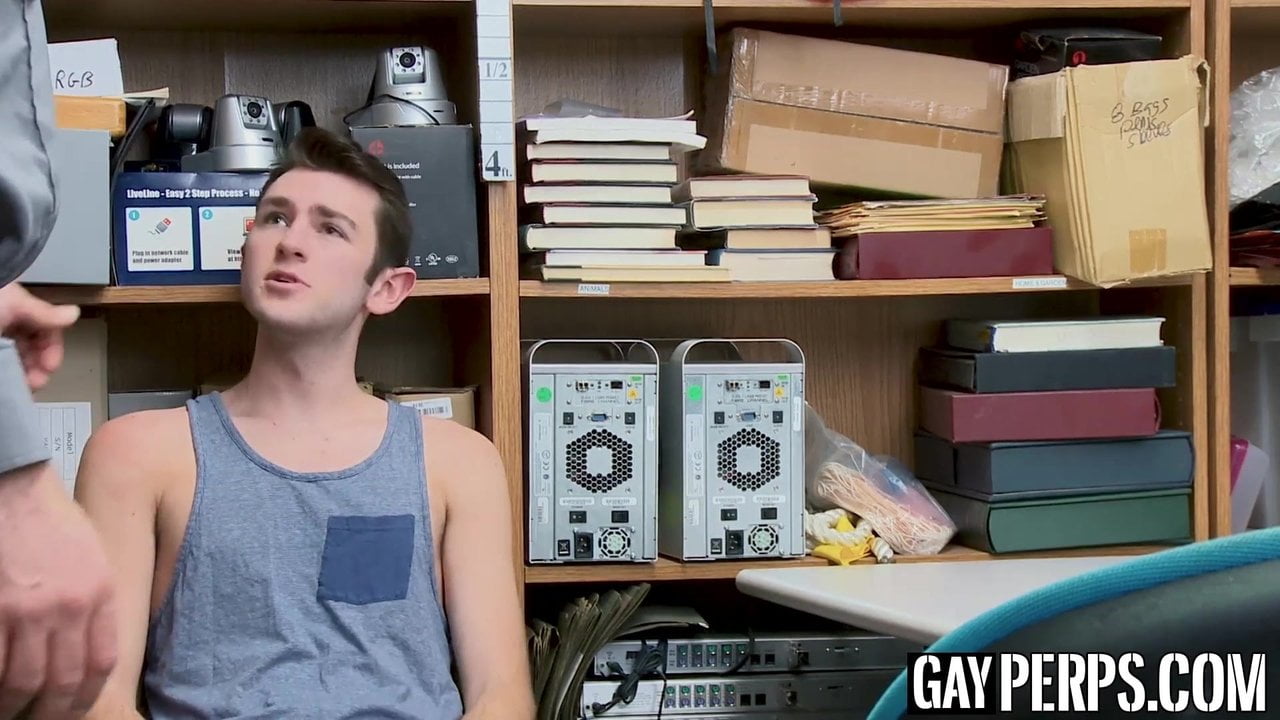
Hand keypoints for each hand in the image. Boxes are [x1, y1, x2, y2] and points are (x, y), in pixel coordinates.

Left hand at [0, 284, 78, 390]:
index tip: (51, 365)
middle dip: (41, 365)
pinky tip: (16, 384)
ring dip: (29, 373)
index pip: (46, 327)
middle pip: (34, 345)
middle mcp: (8, 324)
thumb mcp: (14, 304)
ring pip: (22, 358)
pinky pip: (8, 367)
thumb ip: (44, 311)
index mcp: (16, 308)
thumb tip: (73, 313)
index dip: (52, 347)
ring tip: (27, 386)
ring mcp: (1, 341)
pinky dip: (14, 376)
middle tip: (38, 380)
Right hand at [0, 464, 116, 718]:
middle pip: (64, 681)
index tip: (73, 708)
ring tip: (11, 708)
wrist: (16, 489)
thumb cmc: (52, 520)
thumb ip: (96, 602)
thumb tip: (89, 647)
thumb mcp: (95, 557)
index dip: (86, 695)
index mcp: (99, 593)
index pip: (102, 663)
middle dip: (52, 711)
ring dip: (15, 704)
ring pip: (25, 681)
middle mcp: (69, 606)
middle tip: (41, 718)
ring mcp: (28, 609)